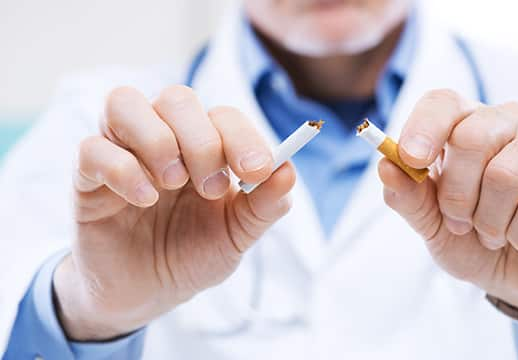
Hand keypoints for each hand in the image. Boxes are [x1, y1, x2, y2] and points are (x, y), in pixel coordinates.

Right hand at [54, 85, 294, 340]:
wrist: (147, 293)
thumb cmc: (193, 254)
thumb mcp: (237, 235)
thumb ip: (264, 205)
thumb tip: (289, 168)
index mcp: (205, 147)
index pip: (223, 116)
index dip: (243, 136)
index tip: (254, 171)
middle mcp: (164, 138)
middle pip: (177, 98)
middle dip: (201, 141)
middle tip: (212, 188)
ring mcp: (123, 152)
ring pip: (125, 102)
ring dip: (157, 140)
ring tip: (173, 183)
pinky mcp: (88, 177)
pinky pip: (92, 148)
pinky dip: (123, 169)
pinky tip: (143, 201)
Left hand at [379, 89, 517, 311]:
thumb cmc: (470, 238)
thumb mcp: (430, 224)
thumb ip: (408, 196)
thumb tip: (385, 166)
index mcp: (464, 123)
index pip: (442, 103)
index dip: (424, 127)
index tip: (412, 159)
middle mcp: (506, 120)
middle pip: (471, 137)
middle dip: (456, 195)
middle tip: (459, 222)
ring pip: (504, 175)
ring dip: (489, 222)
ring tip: (491, 233)